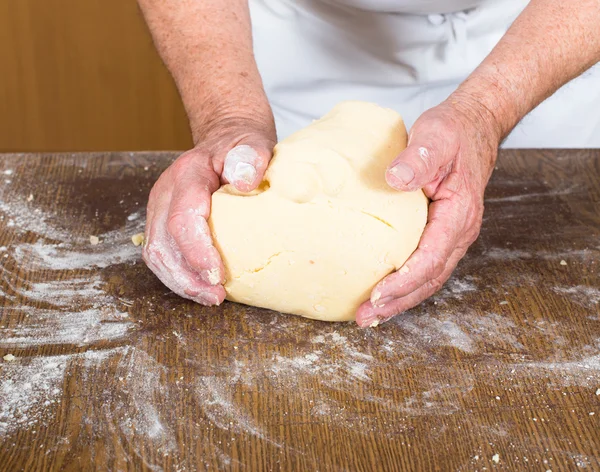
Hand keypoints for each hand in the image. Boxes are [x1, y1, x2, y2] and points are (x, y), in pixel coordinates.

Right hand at [143, 117, 275, 304]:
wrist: (224, 140)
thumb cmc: (240, 147)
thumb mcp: (253, 144)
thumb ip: (250, 158)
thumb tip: (245, 182)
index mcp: (187, 175)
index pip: (182, 219)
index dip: (197, 251)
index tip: (218, 275)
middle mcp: (165, 193)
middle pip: (161, 244)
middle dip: (187, 277)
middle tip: (217, 297)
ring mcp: (160, 209)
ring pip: (156, 255)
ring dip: (182, 283)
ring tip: (212, 298)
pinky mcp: (163, 223)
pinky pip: (162, 255)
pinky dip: (179, 277)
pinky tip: (202, 287)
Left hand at [356, 96, 501, 326]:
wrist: (473, 126)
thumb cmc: (454, 132)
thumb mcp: (436, 136)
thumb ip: (419, 157)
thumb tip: (396, 179)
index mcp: (459, 213)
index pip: (431, 258)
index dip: (404, 280)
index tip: (377, 294)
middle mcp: (459, 231)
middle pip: (429, 278)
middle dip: (397, 302)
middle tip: (365, 316)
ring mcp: (452, 235)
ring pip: (428, 278)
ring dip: (400, 300)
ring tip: (369, 315)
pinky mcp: (441, 233)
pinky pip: (425, 266)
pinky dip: (405, 285)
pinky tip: (384, 292)